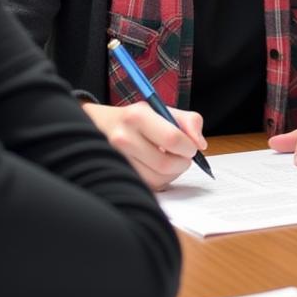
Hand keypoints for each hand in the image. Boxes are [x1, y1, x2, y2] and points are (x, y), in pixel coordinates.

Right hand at [82, 102, 206, 190]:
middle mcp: (122, 138)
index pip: (173, 139)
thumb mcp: (161, 110)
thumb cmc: (135, 119)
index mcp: (137, 116)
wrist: (96, 126)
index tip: (190, 146)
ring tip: (167, 161)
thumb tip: (200, 144)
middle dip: (182, 163)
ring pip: (158, 179)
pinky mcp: (115, 176)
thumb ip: (189, 121)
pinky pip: (148, 187)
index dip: (189, 147)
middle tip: (182, 156)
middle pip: (166, 164)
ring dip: (171, 173)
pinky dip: (158, 180)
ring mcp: (116, 160)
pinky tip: (153, 168)